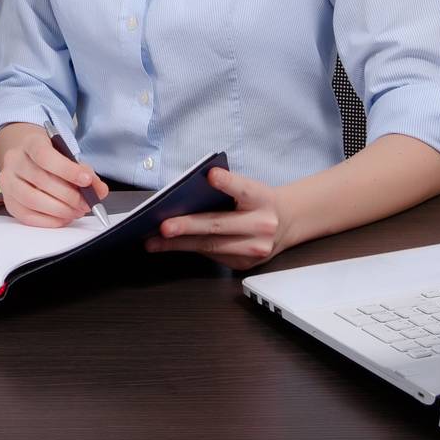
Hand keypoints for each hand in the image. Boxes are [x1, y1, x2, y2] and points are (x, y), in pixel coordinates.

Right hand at [0, 122, 108, 227]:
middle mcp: (14, 160)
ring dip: (60, 210)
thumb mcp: (68, 156)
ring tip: (76, 211)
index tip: (87, 181)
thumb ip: (85, 172)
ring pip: (32, 199)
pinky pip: (27, 216)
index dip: (67, 170)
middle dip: (69, 195)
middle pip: (40, 180)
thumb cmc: (50, 158)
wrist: (26, 159)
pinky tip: (63, 217)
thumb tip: (99, 191)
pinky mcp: (8, 202)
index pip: (45, 155)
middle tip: (86, 203)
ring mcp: (7, 182)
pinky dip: (49, 220)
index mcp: (30, 142)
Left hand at [143, 166, 289, 271]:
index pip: (243, 188)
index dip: (227, 183)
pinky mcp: (244, 264)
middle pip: (219, 225)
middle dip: (188, 226)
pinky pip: (212, 256)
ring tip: (154, 241)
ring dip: (179, 244)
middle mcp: (262, 225)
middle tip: (164, 226)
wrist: (285, 222)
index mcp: (262, 198)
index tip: (210, 175)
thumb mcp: (249, 188)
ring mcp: (255, 248)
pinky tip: (169, 245)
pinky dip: (189, 249)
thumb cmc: (257, 201)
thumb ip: (226, 187)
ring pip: (211, 246)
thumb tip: (184, 193)